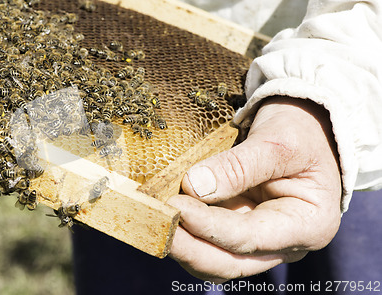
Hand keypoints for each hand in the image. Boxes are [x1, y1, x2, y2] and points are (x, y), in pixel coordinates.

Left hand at [167, 96, 341, 282]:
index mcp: (307, 226)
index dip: (209, 227)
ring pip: (214, 260)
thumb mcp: (278, 142)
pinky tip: (166, 214)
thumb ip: (239, 166)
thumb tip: (194, 186)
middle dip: (190, 248)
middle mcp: (283, 243)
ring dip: (184, 244)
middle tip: (157, 223)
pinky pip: (207, 242)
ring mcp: (259, 240)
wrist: (305, 128)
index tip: (177, 206)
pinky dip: (186, 233)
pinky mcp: (237, 229)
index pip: (250, 238)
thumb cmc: (301, 133)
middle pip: (229, 263)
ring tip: (157, 219)